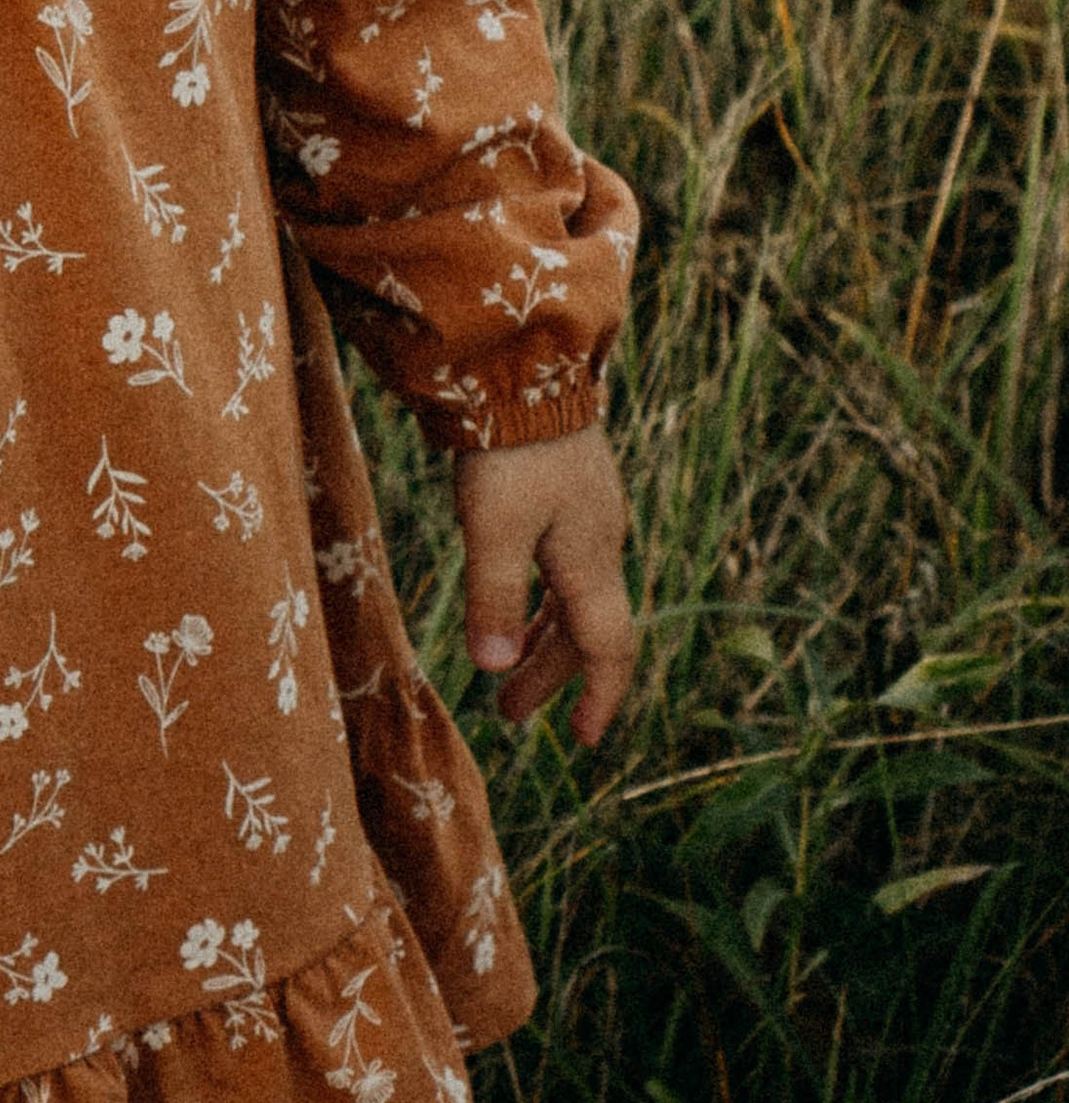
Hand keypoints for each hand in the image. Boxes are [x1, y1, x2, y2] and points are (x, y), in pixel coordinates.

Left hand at [452, 421, 634, 746]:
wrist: (526, 362)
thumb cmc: (509, 448)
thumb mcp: (492, 527)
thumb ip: (493, 597)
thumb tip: (493, 671)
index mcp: (591, 559)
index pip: (608, 646)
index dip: (600, 696)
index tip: (586, 740)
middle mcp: (600, 540)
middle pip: (585, 628)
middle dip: (549, 675)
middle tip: (508, 715)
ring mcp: (586, 512)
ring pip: (572, 596)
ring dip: (541, 638)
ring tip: (505, 671)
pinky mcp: (568, 487)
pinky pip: (563, 564)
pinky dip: (539, 597)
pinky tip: (513, 597)